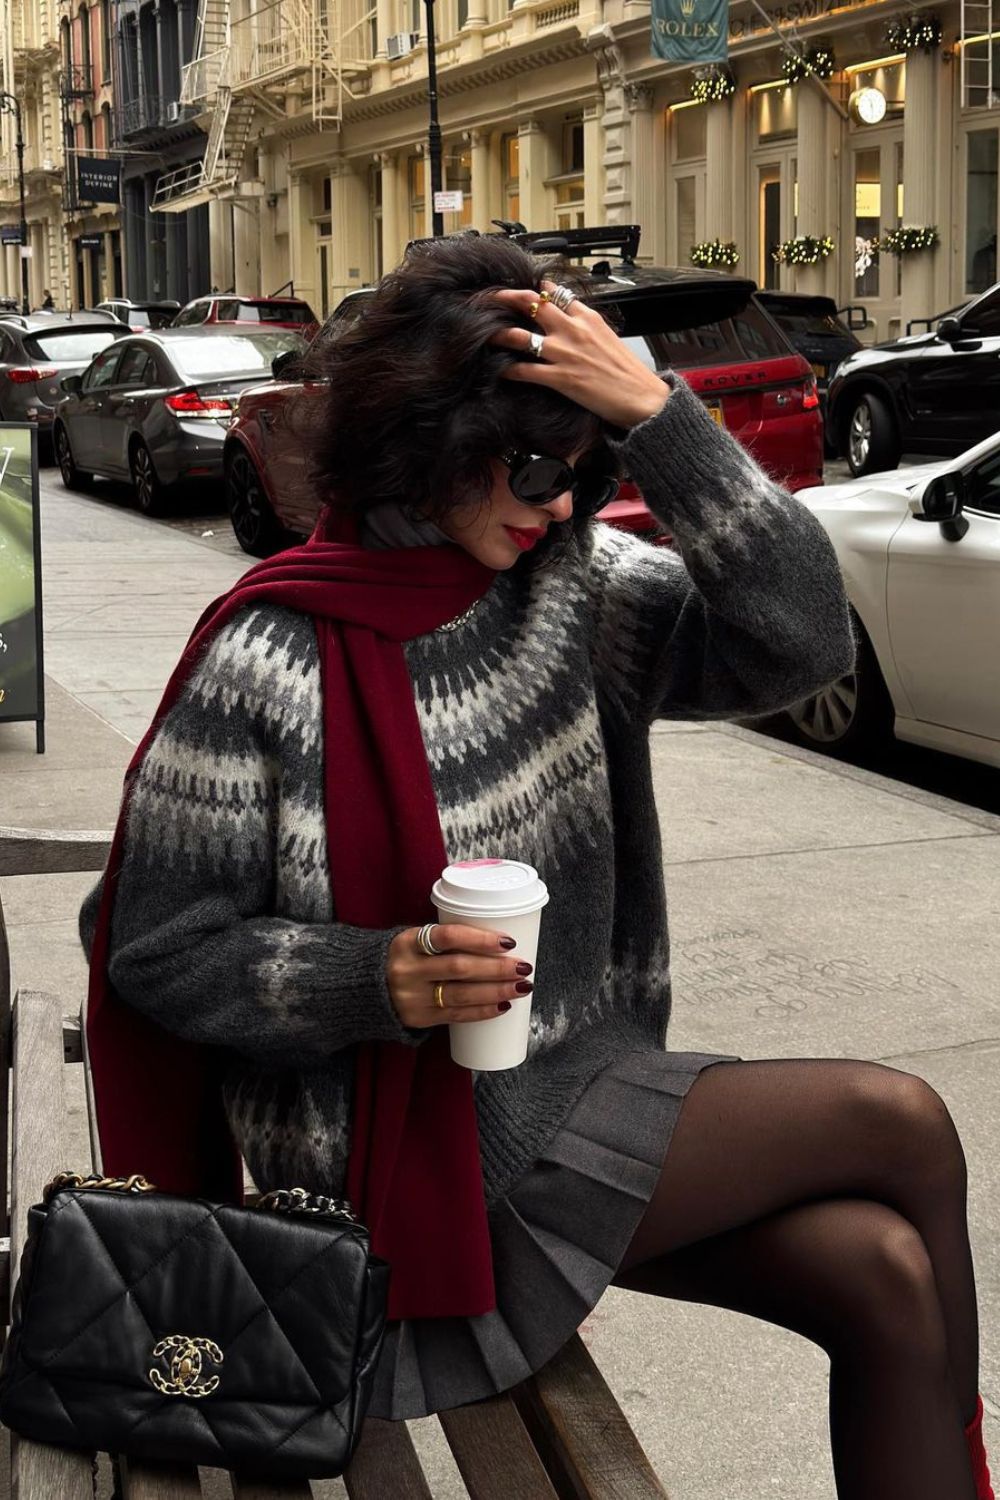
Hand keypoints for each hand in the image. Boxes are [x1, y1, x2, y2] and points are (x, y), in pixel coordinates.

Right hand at [387, 925, 533, 1028]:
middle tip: (523, 966)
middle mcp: (408, 969)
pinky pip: (456, 1015)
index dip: (480, 939)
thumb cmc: (405, 958)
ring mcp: (412, 997)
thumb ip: (445, 941)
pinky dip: (481, 1011)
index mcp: (407, 942)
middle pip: (459, 968)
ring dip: (496, 991)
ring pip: (461, 995)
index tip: (508, 941)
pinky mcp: (418, 1018)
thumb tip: (498, 942)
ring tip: (521, 987)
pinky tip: (502, 1006)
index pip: (448, 937)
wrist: (364, 989)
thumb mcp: (414, 941)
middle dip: (496, 968)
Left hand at [489, 282, 670, 428]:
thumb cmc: (628, 372)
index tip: (520, 291)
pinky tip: (499, 370)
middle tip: (490, 300)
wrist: (642, 397)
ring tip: (485, 334)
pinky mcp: (561, 378)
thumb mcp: (608, 338)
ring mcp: (565, 353)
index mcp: (587, 317)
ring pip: (520, 336)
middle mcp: (573, 330)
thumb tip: (573, 322)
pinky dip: (508, 370)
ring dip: (498, 334)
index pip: (554, 292)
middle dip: (507, 298)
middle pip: (532, 304)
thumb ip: (587, 327)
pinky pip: (524, 370)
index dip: (534, 290)